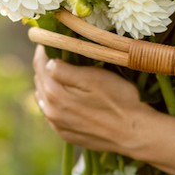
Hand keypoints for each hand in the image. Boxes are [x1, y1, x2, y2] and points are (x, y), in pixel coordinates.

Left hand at [32, 48, 154, 155]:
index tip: (50, 40)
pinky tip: (65, 98)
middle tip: (57, 54)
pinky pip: (53, 114)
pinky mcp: (67, 135)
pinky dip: (54, 103)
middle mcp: (51, 111)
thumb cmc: (118, 100)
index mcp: (54, 93)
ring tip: (60, 75)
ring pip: (44, 99)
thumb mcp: (93, 78)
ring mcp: (58, 126)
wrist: (134, 133)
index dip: (44, 50)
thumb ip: (65, 70)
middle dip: (45, 67)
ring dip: (48, 85)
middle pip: (39, 82)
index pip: (40, 65)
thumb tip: (48, 62)